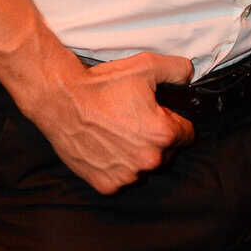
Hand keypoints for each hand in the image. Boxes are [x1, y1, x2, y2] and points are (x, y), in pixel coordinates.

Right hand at [27, 50, 195, 193]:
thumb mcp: (146, 66)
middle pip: (168, 153)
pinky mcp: (107, 184)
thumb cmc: (101, 85)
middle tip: (134, 121)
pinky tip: (106, 147)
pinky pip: (122, 179)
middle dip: (157, 139)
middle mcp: (149, 160)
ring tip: (118, 133)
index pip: (188, 134)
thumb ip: (178, 70)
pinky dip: (117, 167)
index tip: (160, 115)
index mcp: (163, 134)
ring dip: (138, 155)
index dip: (174, 121)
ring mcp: (127, 175)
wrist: (61, 100)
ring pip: (144, 168)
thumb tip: (189, 77)